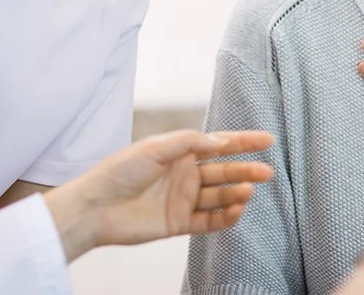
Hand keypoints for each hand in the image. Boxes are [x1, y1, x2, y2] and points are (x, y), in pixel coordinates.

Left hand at [46, 130, 274, 260]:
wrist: (95, 208)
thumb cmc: (119, 171)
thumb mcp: (155, 147)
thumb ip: (190, 143)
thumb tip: (220, 141)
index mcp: (180, 152)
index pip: (219, 145)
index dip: (243, 142)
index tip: (268, 140)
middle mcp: (186, 175)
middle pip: (224, 171)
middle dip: (246, 170)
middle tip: (267, 172)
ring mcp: (184, 199)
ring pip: (219, 196)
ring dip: (236, 193)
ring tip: (247, 192)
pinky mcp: (179, 223)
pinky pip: (209, 221)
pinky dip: (225, 217)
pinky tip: (237, 211)